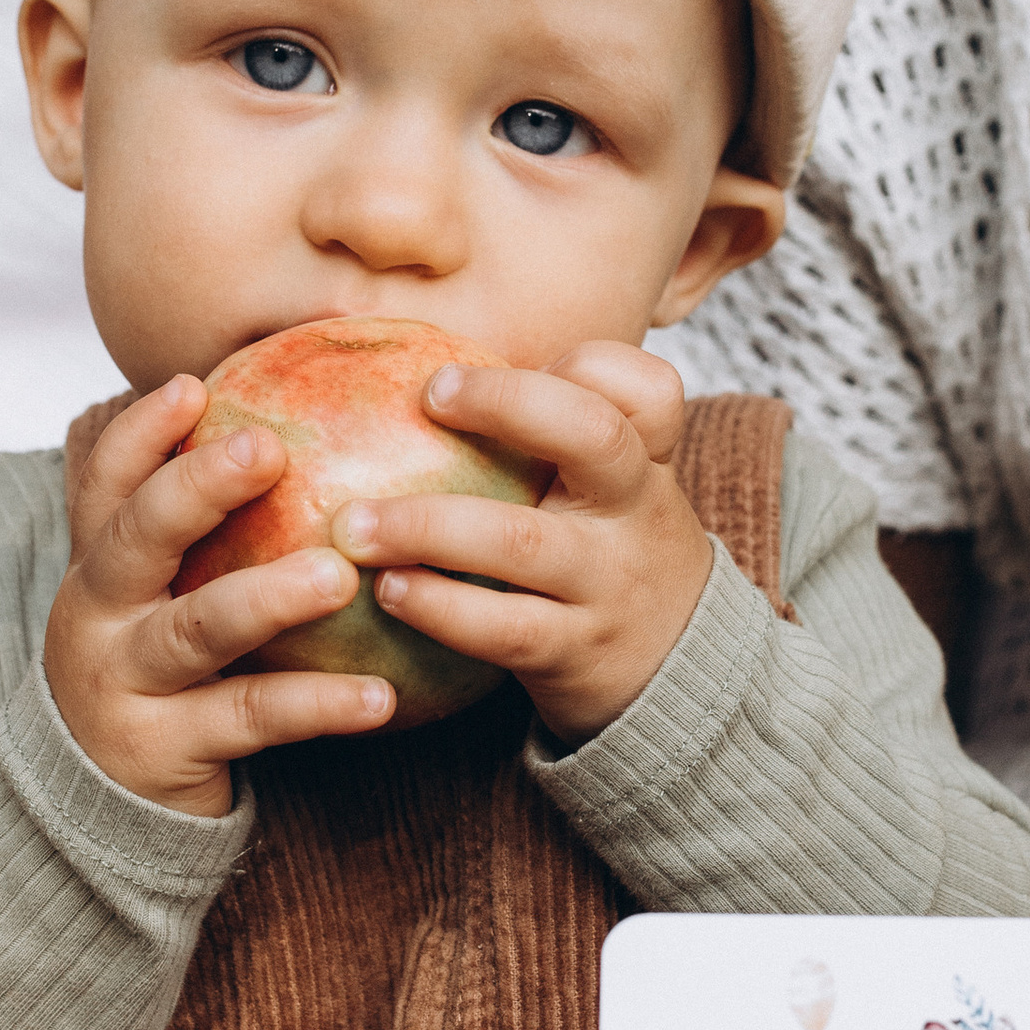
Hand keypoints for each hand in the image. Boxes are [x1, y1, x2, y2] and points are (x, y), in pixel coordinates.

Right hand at [44, 374, 392, 813]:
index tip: (195, 385)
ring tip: (338, 575)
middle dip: (196, 488)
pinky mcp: (165, 750)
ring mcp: (126, 684)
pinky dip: (317, 703)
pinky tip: (381, 696)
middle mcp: (100, 616)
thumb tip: (316, 423)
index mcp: (101, 564)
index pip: (105, 481)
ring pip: (196, 630)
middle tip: (268, 449)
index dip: (142, 432)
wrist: (97, 808)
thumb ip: (212, 526)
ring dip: (268, 596)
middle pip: (136, 538)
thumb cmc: (164, 670)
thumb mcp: (164, 594)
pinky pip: (251, 718)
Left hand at [329, 344, 713, 743]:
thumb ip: (543, 434)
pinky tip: (386, 591)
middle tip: (429, 394)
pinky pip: (503, 627)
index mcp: (640, 461)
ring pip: (523, 542)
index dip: (589, 362)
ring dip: (428, 527)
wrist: (675, 673)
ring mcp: (606, 584)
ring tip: (355, 527)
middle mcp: (634, 513)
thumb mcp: (604, 491)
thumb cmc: (603, 554)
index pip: (650, 388)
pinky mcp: (574, 652)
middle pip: (594, 434)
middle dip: (506, 404)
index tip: (492, 363)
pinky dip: (438, 606)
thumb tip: (394, 355)